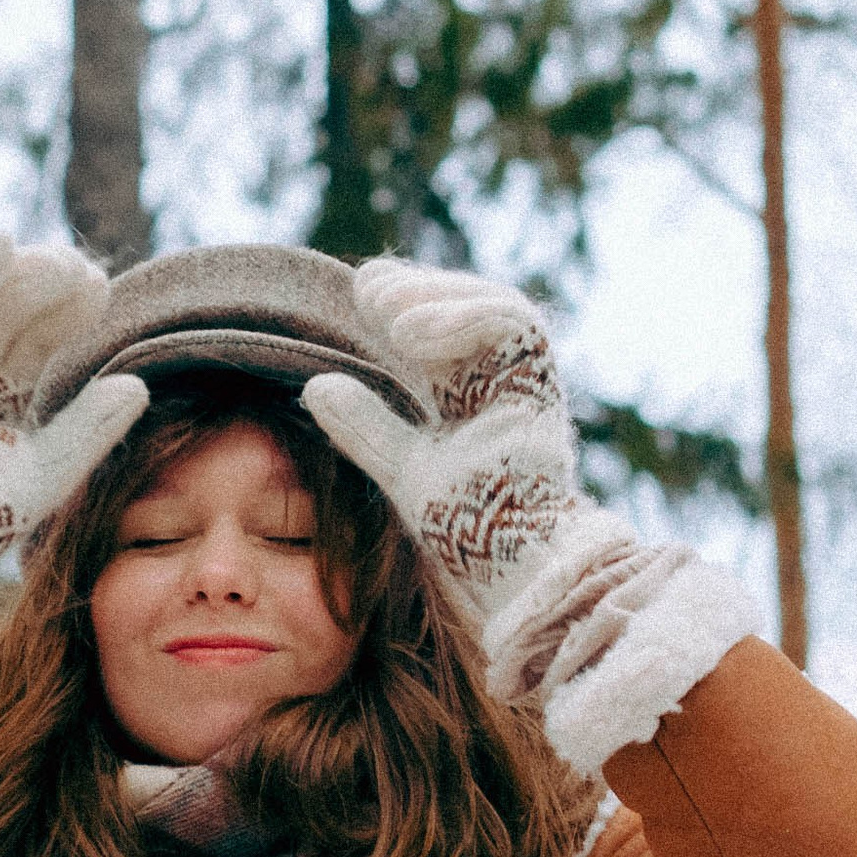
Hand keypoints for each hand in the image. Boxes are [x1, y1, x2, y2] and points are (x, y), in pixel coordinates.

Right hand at [0, 234, 147, 578]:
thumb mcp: (49, 473)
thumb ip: (89, 429)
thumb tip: (139, 386)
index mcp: (6, 391)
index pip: (42, 337)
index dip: (69, 309)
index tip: (100, 287)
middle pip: (11, 312)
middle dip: (45, 284)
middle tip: (80, 268)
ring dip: (11, 275)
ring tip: (48, 259)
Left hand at [300, 258, 580, 611]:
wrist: (509, 567)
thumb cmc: (467, 530)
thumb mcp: (401, 469)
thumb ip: (365, 427)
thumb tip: (315, 385)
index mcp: (473, 395)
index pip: (443, 327)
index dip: (408, 298)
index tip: (363, 290)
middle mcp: (504, 383)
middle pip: (472, 306)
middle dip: (422, 288)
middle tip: (369, 289)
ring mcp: (527, 385)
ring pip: (499, 307)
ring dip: (441, 297)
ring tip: (387, 309)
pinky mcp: (541, 391)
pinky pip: (517, 328)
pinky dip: (463, 317)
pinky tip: (412, 333)